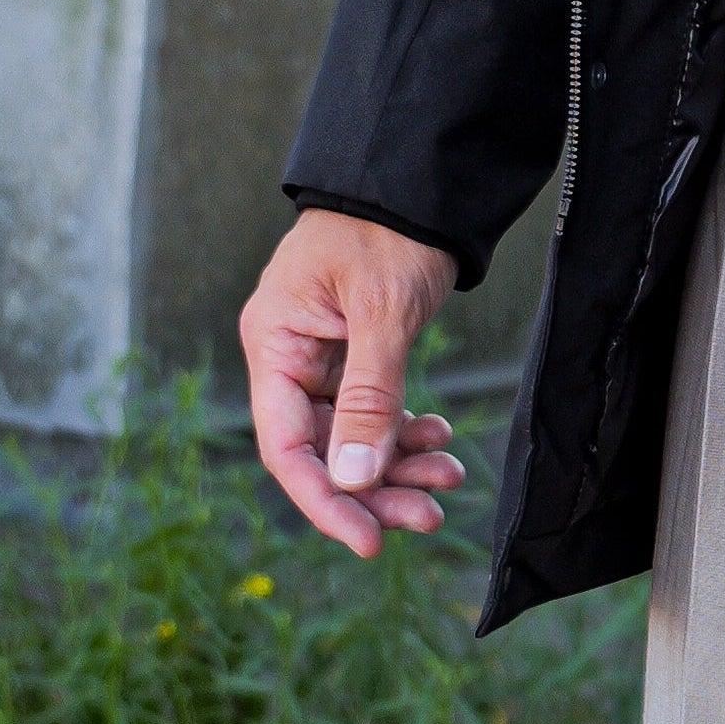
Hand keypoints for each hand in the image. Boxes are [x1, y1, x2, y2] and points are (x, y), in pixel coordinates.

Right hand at [243, 211, 467, 559]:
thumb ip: (368, 397)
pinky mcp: (354, 354)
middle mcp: (289, 357)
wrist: (415, 180)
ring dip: (398, 466)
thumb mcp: (380, 313)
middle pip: (322, 450)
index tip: (368, 542)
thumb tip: (353, 478)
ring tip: (450, 479)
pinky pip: (374, 411)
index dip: (325, 501)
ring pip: (352, 437)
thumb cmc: (388, 231)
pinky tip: (439, 440)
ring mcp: (321, 358)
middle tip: (430, 518)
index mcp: (274, 345)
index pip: (286, 447)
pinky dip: (405, 433)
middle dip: (375, 490)